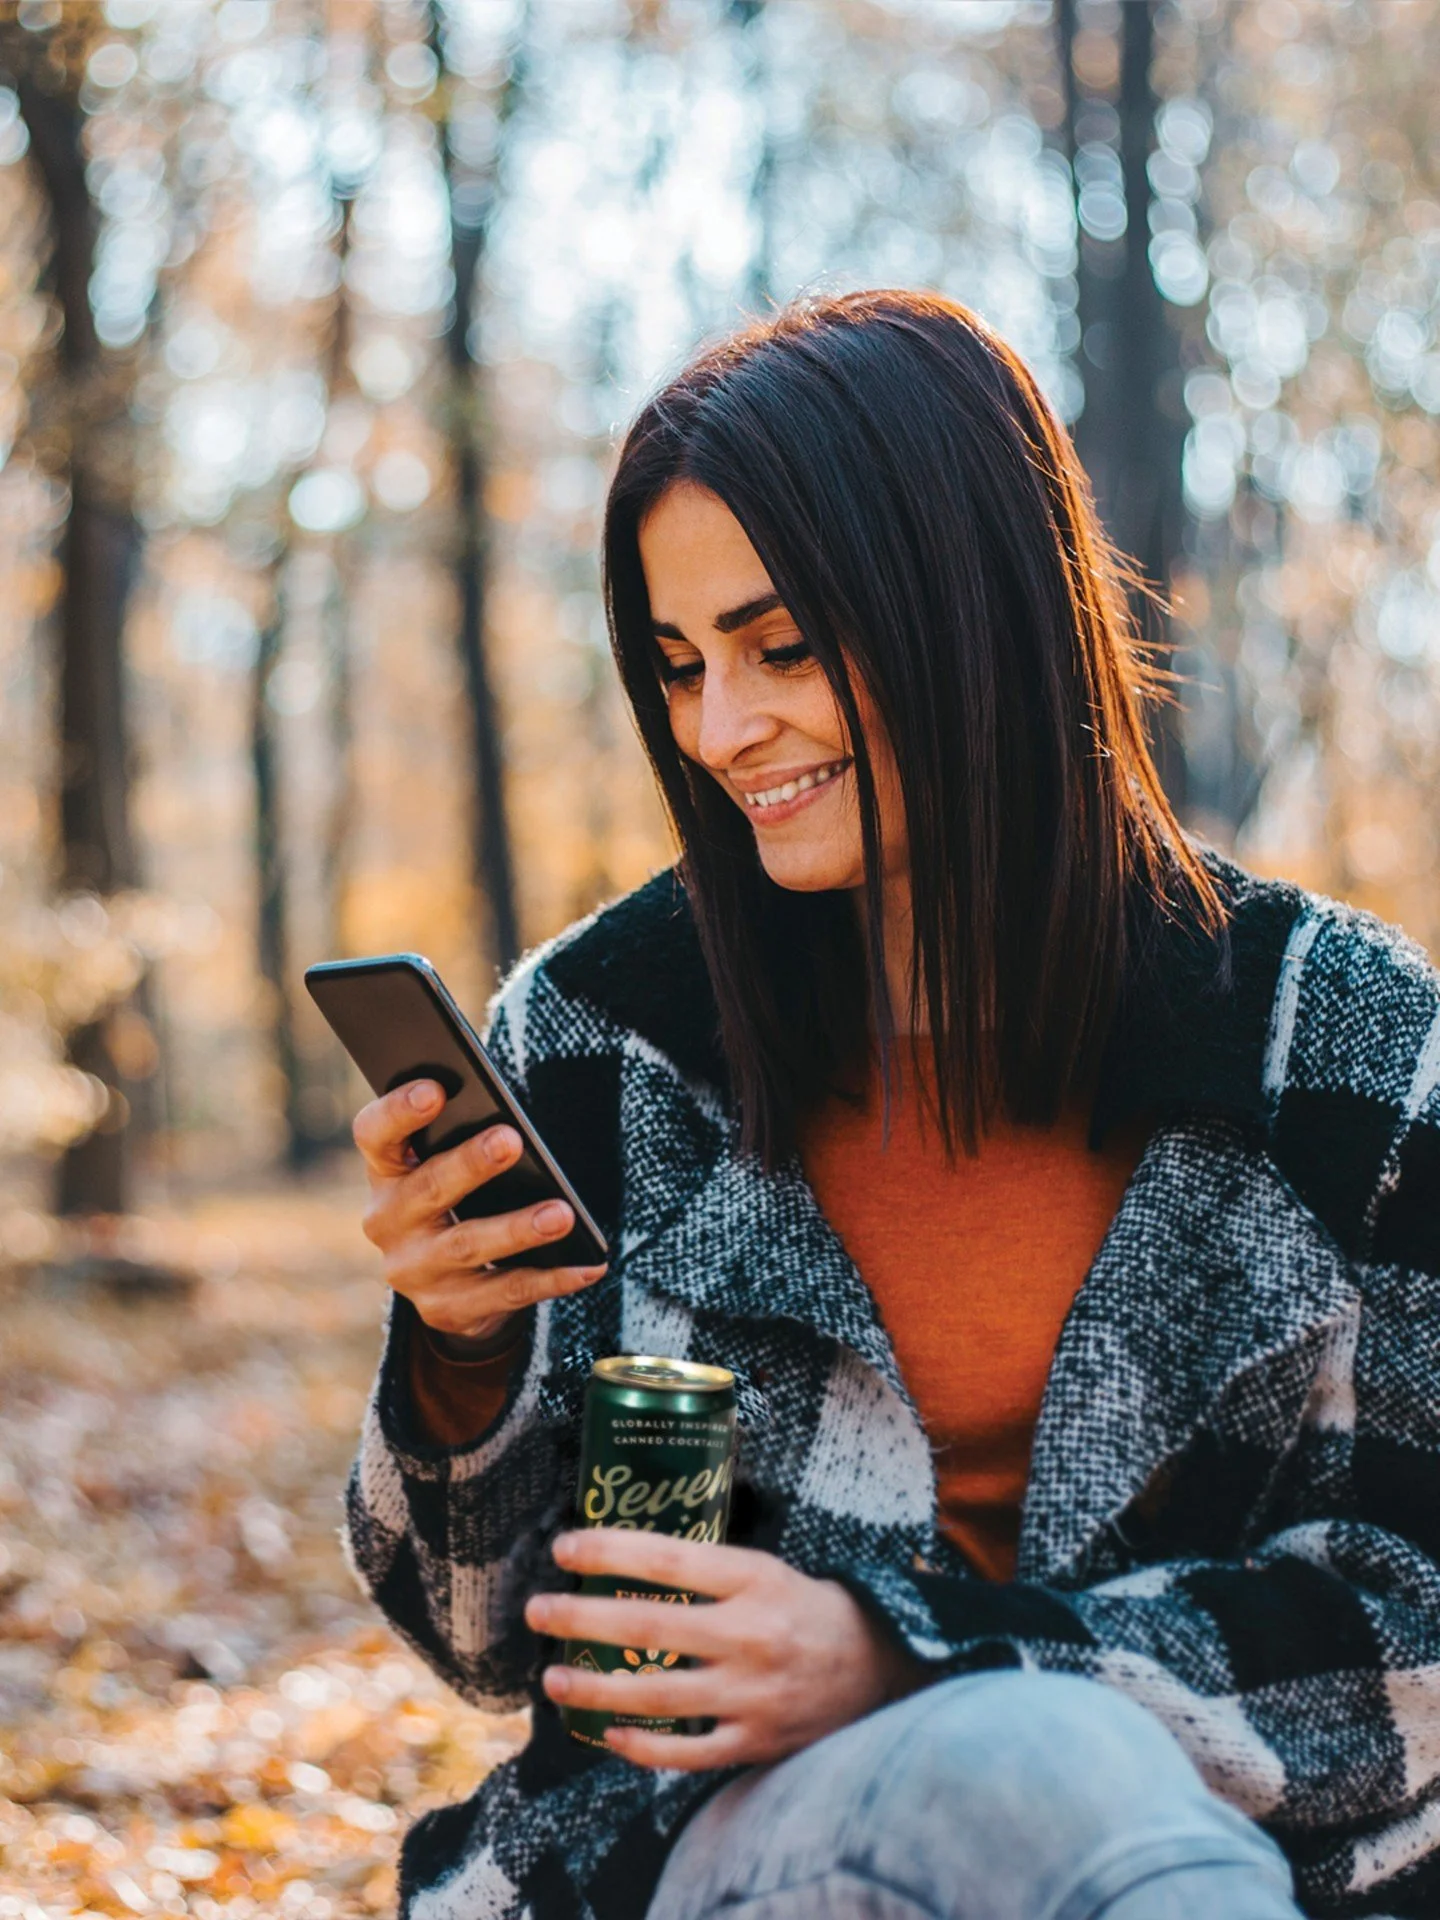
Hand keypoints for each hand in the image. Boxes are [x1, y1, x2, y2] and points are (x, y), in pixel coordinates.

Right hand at [353, 1080, 607, 1344]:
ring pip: (469, 1245)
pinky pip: (507, 1292)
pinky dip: (553, 1279)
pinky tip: (588, 1266)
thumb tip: (513, 1123)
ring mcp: (413, 1270)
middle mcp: (388, 1221)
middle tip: (511, 1141)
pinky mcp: (446, 1309)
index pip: (375, 1134)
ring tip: (562, 1214)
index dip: (399, 1111)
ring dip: (517, 1229)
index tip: (436, 1089)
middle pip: (428, 1188)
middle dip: (470, 1164)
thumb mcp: (443, 1166)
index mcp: (387, 1171)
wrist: (444, 1284)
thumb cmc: (455, 1199)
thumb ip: (463, 1138)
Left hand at [524, 1530, 923, 1771]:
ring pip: (658, 1697)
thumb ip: (708, 1571)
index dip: (610, 1551)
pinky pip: (687, 1754)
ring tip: (552, 1680)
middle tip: (538, 1610)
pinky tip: (607, 1736)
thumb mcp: (768, 1571)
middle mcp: (752, 1636)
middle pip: (650, 1627)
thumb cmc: (811, 1610)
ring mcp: (753, 1696)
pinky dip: (643, 1748)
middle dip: (582, 1619)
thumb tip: (625, 1558)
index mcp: (756, 1580)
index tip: (565, 1547)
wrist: (883, 1670)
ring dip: (596, 1690)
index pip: (669, 1559)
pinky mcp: (757, 1744)